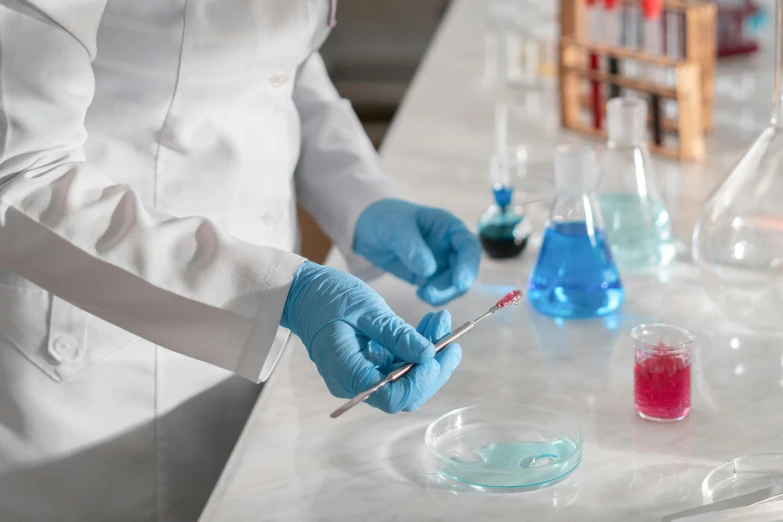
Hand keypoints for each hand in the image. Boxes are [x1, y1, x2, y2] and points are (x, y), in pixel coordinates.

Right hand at [281, 261, 460, 412]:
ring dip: (430, 353)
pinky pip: (400, 365)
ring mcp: (363, 375)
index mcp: (348, 374)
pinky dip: (417, 348)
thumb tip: (429, 354)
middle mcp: (355, 383)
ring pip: (407, 379)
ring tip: (442, 321)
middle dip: (433, 367)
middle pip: (405, 392)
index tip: (440, 353)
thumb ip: (397, 334)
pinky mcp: (370, 364)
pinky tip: (430, 326)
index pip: (394, 397)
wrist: (303, 292)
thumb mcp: (366, 310)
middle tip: (453, 338)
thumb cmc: (327, 297)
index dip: (422, 380)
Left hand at [354, 199, 480, 305]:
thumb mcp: (395, 228)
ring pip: (454, 284)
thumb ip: (411, 247)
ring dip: (444, 294)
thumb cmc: (385, 218)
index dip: (468, 265)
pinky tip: (420, 293)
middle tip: (432, 294)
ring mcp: (442, 263)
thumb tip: (429, 270)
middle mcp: (450, 246)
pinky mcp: (430, 277)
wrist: (369, 230)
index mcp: (449, 227)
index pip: (469, 246)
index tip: (459, 283)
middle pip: (466, 270)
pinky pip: (440, 291)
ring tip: (422, 294)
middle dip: (454, 286)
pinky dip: (434, 296)